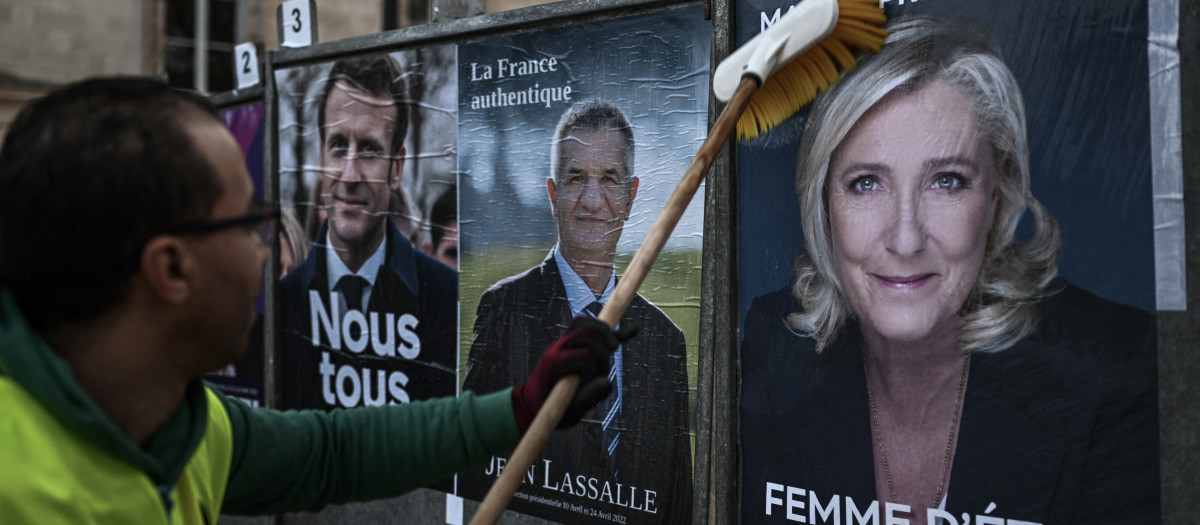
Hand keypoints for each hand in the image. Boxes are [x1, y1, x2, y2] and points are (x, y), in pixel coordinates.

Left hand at [510, 316, 635, 432]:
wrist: (533, 401)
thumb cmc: (550, 408)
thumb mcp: (567, 411)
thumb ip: (586, 398)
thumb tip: (607, 383)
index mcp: (554, 362)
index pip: (583, 355)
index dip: (590, 368)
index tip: (586, 381)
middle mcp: (558, 348)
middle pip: (587, 335)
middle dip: (600, 350)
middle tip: (597, 371)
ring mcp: (564, 344)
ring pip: (587, 326)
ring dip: (603, 336)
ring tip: (610, 351)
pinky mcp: (572, 345)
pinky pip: (590, 330)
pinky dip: (613, 332)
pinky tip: (634, 330)